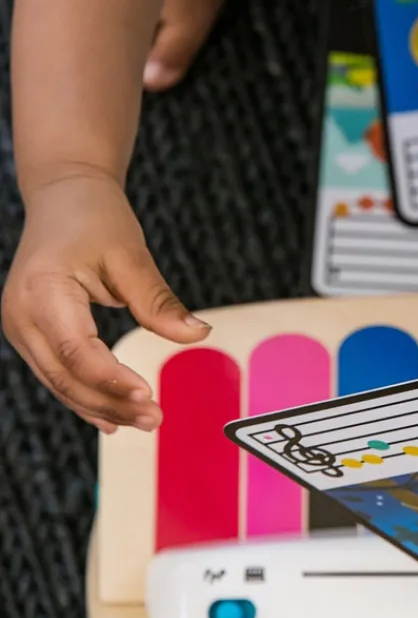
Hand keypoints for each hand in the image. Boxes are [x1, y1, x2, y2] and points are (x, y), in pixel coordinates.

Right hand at [2, 173, 210, 432]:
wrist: (64, 196)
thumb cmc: (96, 218)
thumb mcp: (131, 255)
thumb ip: (158, 302)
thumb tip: (197, 335)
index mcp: (42, 291)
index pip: (77, 350)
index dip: (111, 379)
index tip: (147, 396)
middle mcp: (21, 315)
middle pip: (66, 375)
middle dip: (111, 402)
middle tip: (156, 418)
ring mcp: (20, 326)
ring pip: (60, 382)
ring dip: (101, 405)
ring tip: (145, 421)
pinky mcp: (31, 332)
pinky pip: (58, 372)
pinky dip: (86, 395)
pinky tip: (112, 418)